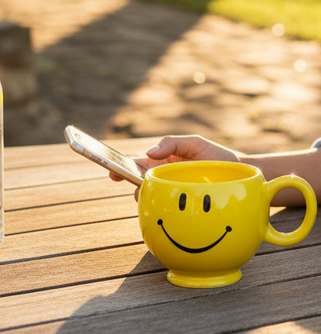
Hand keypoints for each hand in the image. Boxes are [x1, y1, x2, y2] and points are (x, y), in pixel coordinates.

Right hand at [110, 135, 240, 200]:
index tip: (112, 172)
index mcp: (164, 161)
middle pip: (140, 182)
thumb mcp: (195, 143)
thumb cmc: (217, 156)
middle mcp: (165, 178)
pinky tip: (161, 210)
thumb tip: (149, 153)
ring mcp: (173, 193)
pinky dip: (159, 210)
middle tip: (135, 188)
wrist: (242, 176)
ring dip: (146, 198)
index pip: (138, 164)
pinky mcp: (182, 206)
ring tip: (151, 197)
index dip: (123, 168)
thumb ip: (172, 143)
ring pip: (151, 197)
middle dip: (132, 185)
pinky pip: (166, 209)